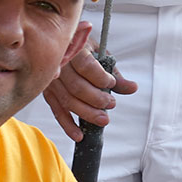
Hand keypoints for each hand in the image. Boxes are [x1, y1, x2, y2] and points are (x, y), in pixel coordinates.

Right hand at [43, 20, 137, 139]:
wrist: (63, 45)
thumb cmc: (85, 50)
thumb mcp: (101, 56)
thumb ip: (116, 74)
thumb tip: (132, 88)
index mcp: (74, 49)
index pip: (86, 66)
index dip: (100, 78)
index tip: (111, 83)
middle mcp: (59, 64)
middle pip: (77, 87)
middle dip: (96, 99)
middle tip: (111, 104)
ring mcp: (51, 80)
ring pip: (67, 101)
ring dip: (86, 113)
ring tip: (103, 120)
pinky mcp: (49, 93)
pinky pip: (57, 111)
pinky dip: (68, 125)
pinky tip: (79, 135)